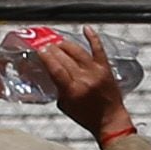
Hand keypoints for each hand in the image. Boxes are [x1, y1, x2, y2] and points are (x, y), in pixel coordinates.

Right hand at [21, 29, 135, 138]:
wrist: (111, 120)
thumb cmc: (88, 117)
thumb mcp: (65, 106)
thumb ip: (58, 88)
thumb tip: (51, 73)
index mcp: (72, 90)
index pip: (55, 69)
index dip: (46, 57)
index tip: (40, 51)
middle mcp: (84, 79)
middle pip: (64, 58)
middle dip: (52, 49)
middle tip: (46, 46)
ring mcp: (96, 71)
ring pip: (77, 51)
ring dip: (65, 44)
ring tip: (58, 42)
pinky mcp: (106, 68)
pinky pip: (98, 49)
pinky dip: (92, 37)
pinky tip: (86, 29)